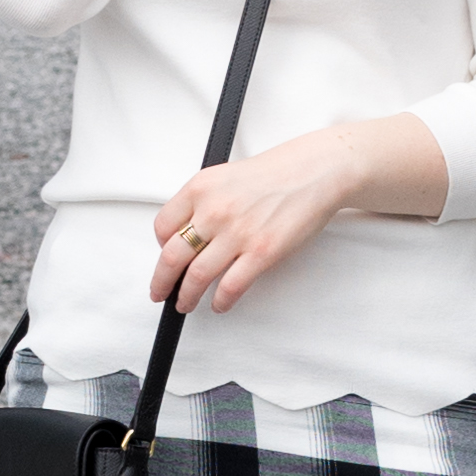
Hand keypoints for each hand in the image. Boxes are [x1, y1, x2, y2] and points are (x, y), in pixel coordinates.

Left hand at [151, 118, 448, 312]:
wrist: (315, 171)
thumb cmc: (275, 173)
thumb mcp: (225, 176)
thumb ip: (203, 202)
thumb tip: (186, 235)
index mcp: (200, 188)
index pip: (162, 227)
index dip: (160, 248)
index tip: (164, 258)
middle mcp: (214, 211)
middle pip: (171, 257)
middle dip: (162, 282)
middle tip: (160, 293)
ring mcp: (237, 233)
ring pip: (196, 277)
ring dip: (187, 297)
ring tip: (186, 304)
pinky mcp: (262, 253)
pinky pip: (230, 287)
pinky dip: (220, 301)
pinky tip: (220, 304)